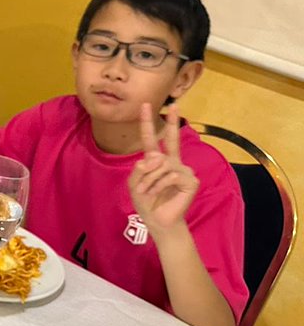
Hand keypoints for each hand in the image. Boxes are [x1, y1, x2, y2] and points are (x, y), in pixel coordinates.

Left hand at [128, 103, 198, 235]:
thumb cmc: (146, 201)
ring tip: (145, 190)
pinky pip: (170, 175)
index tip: (146, 106)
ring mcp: (183, 170)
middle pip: (171, 139)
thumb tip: (152, 158)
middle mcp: (172, 162)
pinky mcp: (191, 180)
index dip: (148, 123)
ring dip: (149, 178)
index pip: (151, 139)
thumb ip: (139, 169)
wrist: (157, 220)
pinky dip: (159, 184)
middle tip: (174, 105)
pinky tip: (157, 192)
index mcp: (156, 161)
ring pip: (162, 164)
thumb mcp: (135, 183)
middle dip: (172, 121)